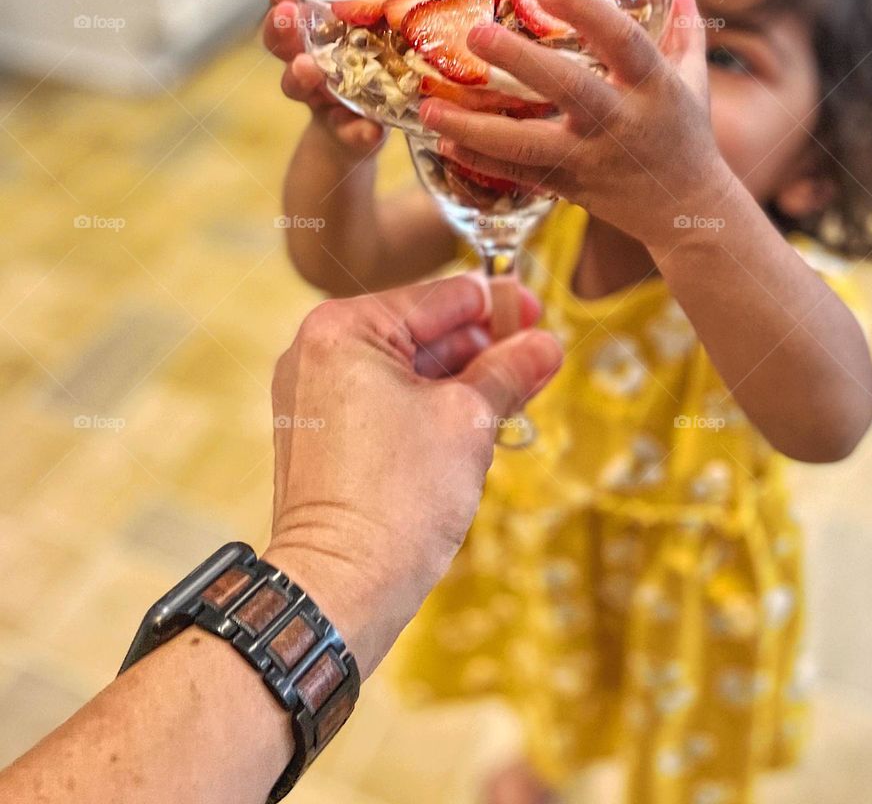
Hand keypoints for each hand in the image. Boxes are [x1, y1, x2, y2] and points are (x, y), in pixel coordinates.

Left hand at [263, 274, 562, 676]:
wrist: (340, 589)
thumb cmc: (397, 501)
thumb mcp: (470, 420)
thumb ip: (509, 371)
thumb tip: (544, 345)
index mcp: (344, 328)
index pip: (439, 296)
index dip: (496, 304)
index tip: (535, 314)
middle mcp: (317, 351)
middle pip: (421, 330)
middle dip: (482, 348)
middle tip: (536, 362)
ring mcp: (313, 394)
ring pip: (407, 368)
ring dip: (462, 380)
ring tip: (514, 397)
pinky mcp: (320, 433)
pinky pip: (385, 399)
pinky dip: (429, 406)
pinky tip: (474, 423)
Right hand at [264, 0, 383, 153]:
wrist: (364, 133)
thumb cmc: (370, 75)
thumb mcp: (376, 44)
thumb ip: (378, 22)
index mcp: (314, 41)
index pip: (291, 14)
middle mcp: (309, 69)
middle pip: (284, 47)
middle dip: (282, 29)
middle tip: (287, 15)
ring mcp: (322, 102)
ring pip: (298, 87)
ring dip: (300, 76)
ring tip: (305, 67)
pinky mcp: (346, 134)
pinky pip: (350, 133)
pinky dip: (359, 132)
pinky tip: (370, 129)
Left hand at [418, 0, 731, 251]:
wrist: (688, 214)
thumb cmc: (687, 140)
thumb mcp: (694, 86)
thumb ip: (686, 37)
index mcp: (654, 88)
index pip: (623, 40)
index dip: (583, 10)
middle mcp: (621, 122)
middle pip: (569, 88)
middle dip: (520, 61)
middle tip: (476, 33)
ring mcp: (592, 159)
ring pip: (529, 144)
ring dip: (475, 128)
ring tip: (429, 107)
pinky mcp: (571, 187)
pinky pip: (519, 175)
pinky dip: (481, 161)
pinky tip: (444, 144)